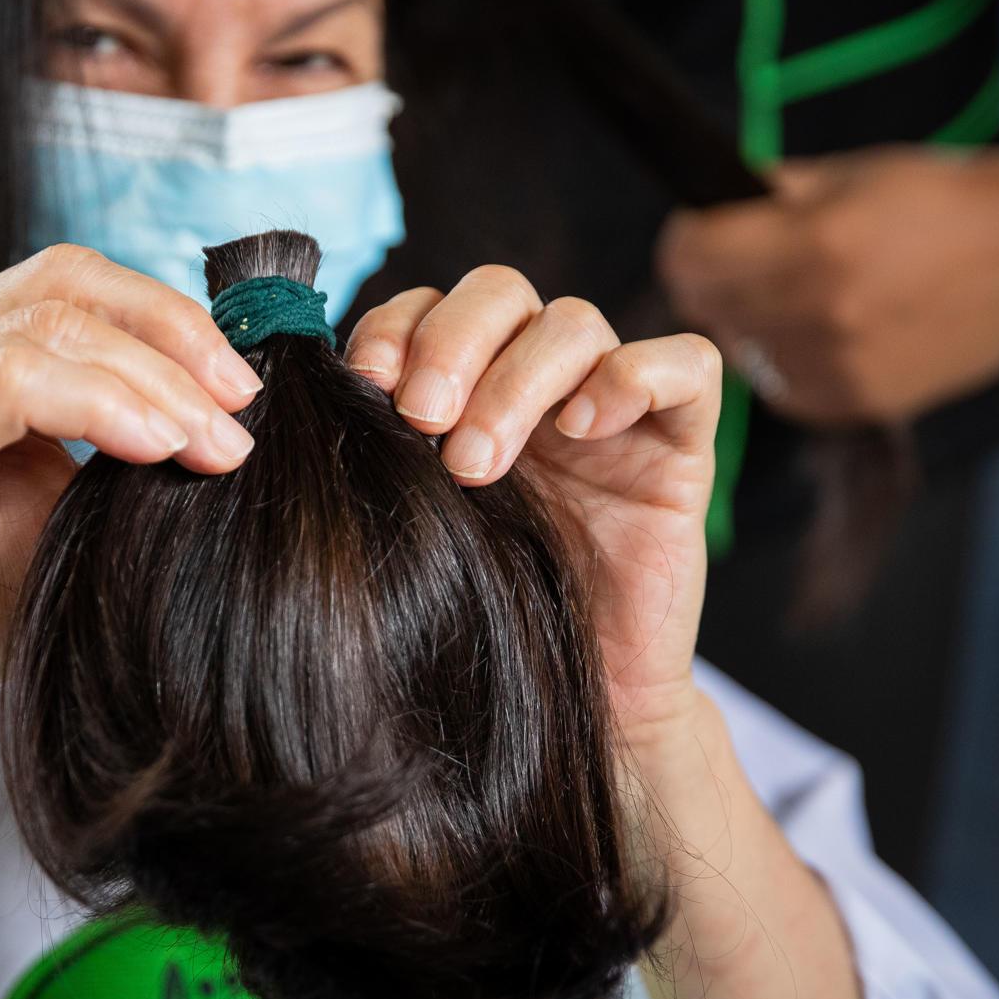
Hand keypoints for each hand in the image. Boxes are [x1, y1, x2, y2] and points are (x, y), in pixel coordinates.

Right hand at [0, 244, 262, 787]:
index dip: (164, 315)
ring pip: (49, 327)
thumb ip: (114, 440)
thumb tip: (225, 410)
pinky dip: (103, 406)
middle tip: (244, 406)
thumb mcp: (60, 507)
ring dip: (155, 380)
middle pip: (63, 283)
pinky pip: (14, 384)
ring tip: (217, 446)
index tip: (240, 385)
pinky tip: (159, 450)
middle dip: (173, 334)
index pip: (67, 282)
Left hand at [342, 268, 720, 738]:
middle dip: (450, 343)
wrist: (581, 704)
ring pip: (575, 321)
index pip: (428, 308)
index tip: (363, 382)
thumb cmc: (488, 618)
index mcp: (465, 393)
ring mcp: (611, 410)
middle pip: (500, 293)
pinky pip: (683, 364)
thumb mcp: (416, 528)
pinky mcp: (681, 444)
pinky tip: (582, 429)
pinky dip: (630, 376)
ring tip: (478, 463)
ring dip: (517, 379)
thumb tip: (314, 405)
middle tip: (422, 420)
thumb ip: (380, 460)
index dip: (394, 327)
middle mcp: (537, 386)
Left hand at [657, 146, 998, 423]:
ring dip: (748, 320)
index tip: (697, 228)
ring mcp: (839, 369)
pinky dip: (786, 357)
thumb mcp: (853, 174)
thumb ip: (771, 195)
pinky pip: (782, 384)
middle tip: (737, 256)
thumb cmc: (947, 200)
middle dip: (712, 277)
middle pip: (708, 307)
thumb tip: (709, 202)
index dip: (685, 239)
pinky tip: (825, 327)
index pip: (690, 258)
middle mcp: (820, 316)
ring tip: (793, 289)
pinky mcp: (858, 405)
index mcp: (815, 246)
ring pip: (742, 350)